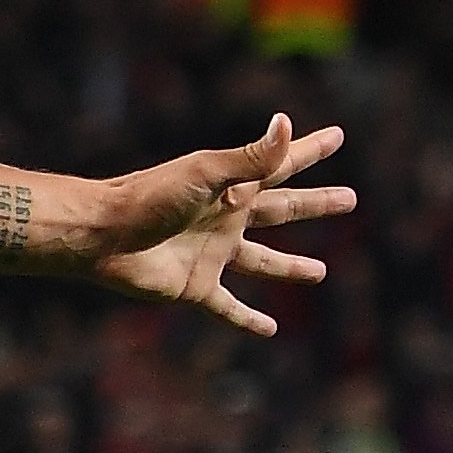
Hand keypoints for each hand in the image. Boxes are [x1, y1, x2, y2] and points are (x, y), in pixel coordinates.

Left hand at [88, 116, 354, 336]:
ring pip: (263, 262)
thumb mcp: (206, 174)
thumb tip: (285, 122)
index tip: (337, 136)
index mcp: (232, 187)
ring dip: (291, 267)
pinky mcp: (195, 286)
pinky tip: (270, 330)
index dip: (309, 150)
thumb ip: (250, 158)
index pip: (281, 165)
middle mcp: (226, 218)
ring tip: (320, 273)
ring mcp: (212, 254)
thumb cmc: (150, 197)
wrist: (103, 235)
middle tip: (350, 200)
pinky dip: (247, 319)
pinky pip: (227, 307)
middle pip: (283, 210)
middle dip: (315, 205)